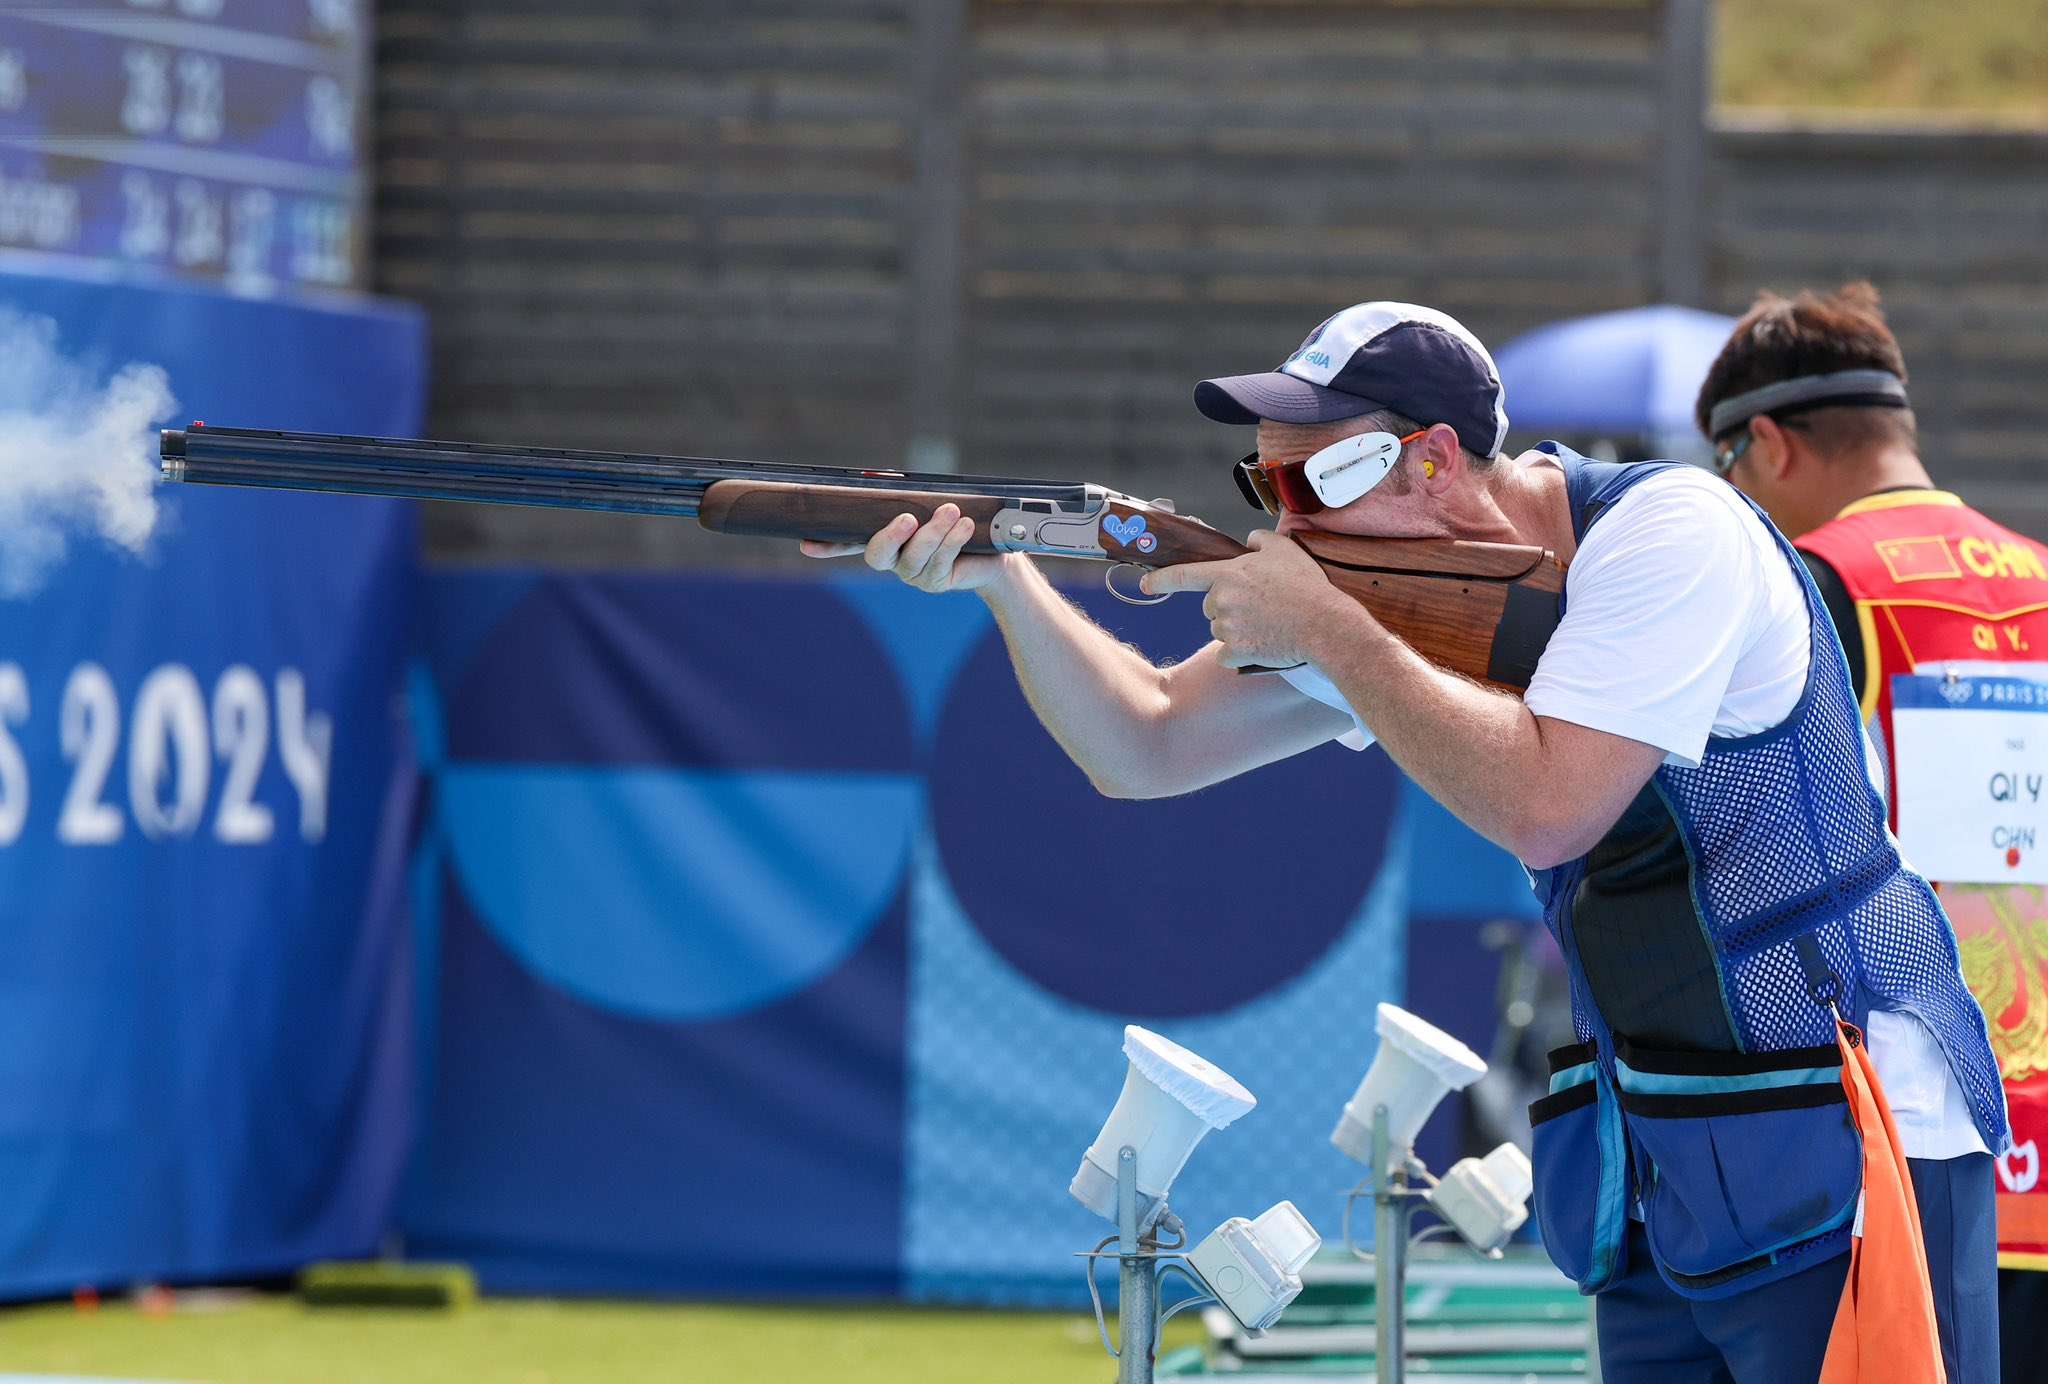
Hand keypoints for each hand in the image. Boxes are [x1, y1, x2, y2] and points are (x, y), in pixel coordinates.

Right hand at [799, 503, 1007, 592]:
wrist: (992, 552)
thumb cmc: (958, 521)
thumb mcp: (934, 505)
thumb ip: (913, 497)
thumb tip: (895, 483)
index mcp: (885, 539)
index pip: (848, 542)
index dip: (827, 545)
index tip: (806, 543)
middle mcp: (893, 560)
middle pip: (876, 555)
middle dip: (890, 535)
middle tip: (907, 517)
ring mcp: (912, 574)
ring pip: (914, 556)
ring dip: (934, 532)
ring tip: (952, 511)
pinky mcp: (935, 582)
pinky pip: (940, 563)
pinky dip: (953, 540)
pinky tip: (965, 525)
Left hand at [1142, 530, 1361, 668]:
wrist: (1324, 625)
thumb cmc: (1306, 586)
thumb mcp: (1285, 549)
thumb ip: (1260, 540)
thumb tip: (1249, 542)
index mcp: (1227, 575)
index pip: (1183, 575)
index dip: (1160, 580)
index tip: (1144, 584)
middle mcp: (1221, 601)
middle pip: (1210, 608)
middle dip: (1229, 608)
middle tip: (1261, 607)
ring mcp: (1227, 629)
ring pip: (1221, 632)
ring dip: (1238, 631)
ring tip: (1268, 625)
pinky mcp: (1237, 652)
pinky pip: (1229, 656)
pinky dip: (1242, 654)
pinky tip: (1264, 644)